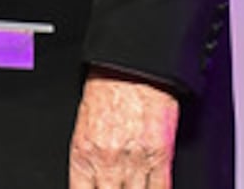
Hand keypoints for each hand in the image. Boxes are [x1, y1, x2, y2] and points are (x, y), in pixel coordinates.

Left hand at [68, 68, 178, 187]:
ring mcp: (135, 161)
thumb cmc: (106, 89)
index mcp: (83, 153)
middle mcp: (108, 161)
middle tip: (116, 188)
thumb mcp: (83, 125)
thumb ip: (88, 158)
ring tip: (132, 188)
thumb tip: (91, 181)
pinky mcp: (160, 156)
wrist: (130, 67)